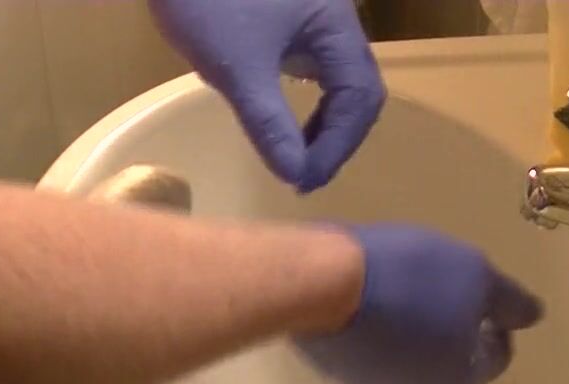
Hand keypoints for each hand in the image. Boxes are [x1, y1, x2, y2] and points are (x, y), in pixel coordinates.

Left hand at [148, 0, 384, 192]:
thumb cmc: (207, 2)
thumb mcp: (237, 68)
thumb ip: (268, 122)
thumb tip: (295, 175)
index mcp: (336, 25)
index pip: (360, 96)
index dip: (337, 145)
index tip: (303, 181)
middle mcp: (335, 20)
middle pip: (359, 88)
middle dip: (337, 138)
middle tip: (304, 177)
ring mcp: (314, 17)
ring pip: (340, 78)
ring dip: (326, 122)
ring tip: (297, 157)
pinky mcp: (289, 17)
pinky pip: (316, 66)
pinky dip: (308, 101)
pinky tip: (282, 118)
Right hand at [298, 225, 542, 383]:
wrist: (322, 285)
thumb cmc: (410, 278)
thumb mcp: (474, 274)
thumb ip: (510, 301)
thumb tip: (533, 316)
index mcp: (458, 379)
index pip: (495, 358)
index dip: (497, 324)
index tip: (483, 296)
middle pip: (449, 365)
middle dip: (453, 332)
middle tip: (441, 291)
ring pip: (407, 363)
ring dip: (413, 335)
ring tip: (402, 294)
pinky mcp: (335, 375)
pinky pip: (371, 356)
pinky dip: (378, 336)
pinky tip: (369, 304)